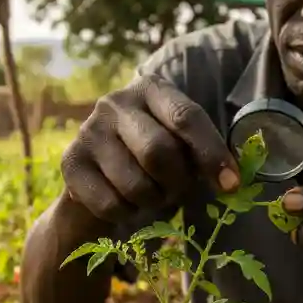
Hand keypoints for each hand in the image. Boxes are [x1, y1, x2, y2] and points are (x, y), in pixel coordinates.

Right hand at [62, 77, 238, 222]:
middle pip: (158, 151)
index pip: (186, 117)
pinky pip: (111, 204)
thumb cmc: (154, 156)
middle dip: (177, 182)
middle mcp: (115, 102)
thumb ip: (202, 152)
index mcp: (152, 89)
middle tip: (179, 191)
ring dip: (153, 201)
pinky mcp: (70, 162)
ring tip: (152, 194)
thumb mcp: (181, 145)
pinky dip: (128, 214)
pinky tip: (126, 202)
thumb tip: (232, 180)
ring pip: (135, 184)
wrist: (99, 177)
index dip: (212, 154)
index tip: (231, 185)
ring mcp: (88, 131)